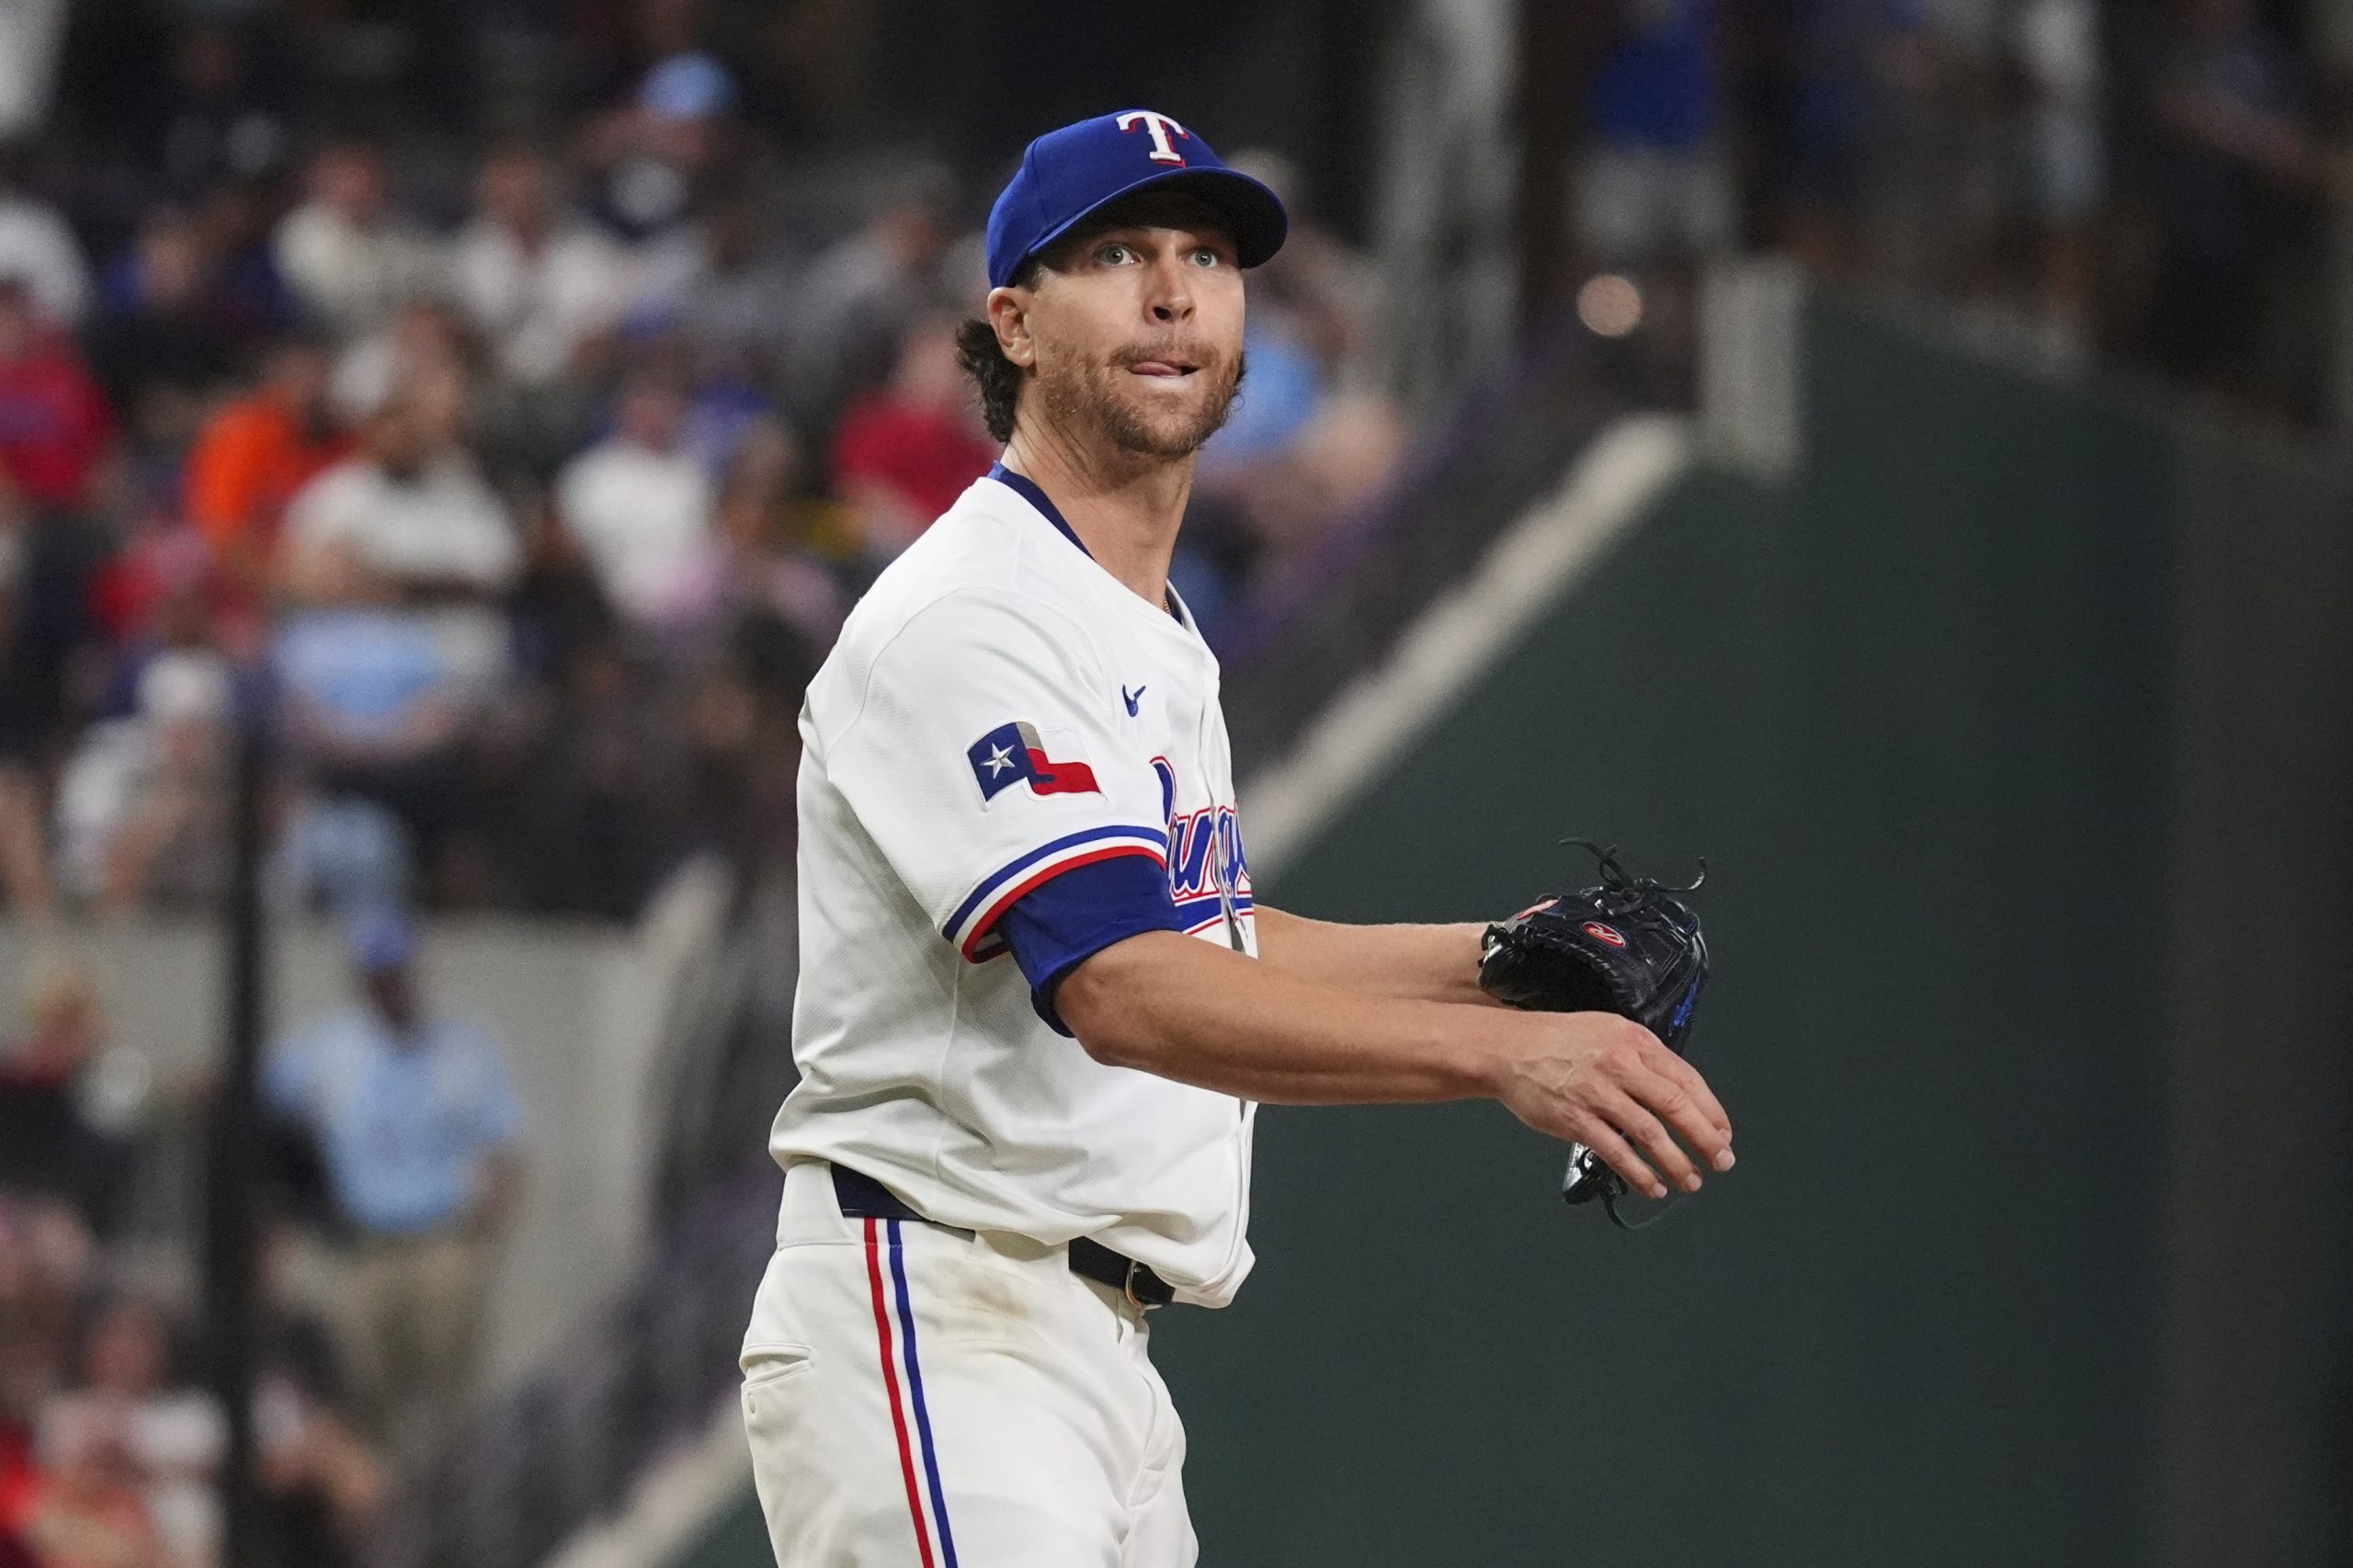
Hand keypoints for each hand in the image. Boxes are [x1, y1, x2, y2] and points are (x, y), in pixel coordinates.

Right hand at [1492, 1012, 1733, 1199]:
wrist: (1508, 1049)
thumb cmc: (1557, 1041)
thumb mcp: (1609, 1030)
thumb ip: (1644, 1058)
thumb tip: (1678, 1091)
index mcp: (1634, 1041)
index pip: (1686, 1079)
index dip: (1711, 1111)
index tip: (1722, 1132)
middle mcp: (1619, 1064)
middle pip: (1675, 1106)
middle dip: (1705, 1139)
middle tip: (1721, 1160)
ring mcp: (1596, 1093)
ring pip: (1650, 1133)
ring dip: (1677, 1162)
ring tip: (1691, 1180)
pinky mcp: (1575, 1120)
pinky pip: (1616, 1152)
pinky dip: (1640, 1174)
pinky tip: (1653, 1186)